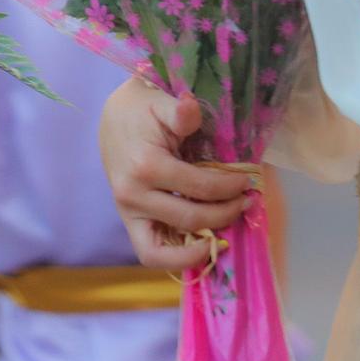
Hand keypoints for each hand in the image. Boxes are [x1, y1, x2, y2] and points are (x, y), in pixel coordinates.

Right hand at [98, 78, 254, 272]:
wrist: (113, 118)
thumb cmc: (141, 110)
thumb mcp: (162, 103)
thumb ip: (180, 112)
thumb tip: (190, 105)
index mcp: (145, 166)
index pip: (200, 189)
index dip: (229, 188)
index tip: (246, 181)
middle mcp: (133, 195)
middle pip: (190, 220)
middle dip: (224, 214)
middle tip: (244, 202)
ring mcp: (127, 211)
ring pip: (165, 251)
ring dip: (199, 248)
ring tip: (223, 234)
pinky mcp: (128, 221)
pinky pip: (151, 253)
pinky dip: (177, 257)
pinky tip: (201, 243)